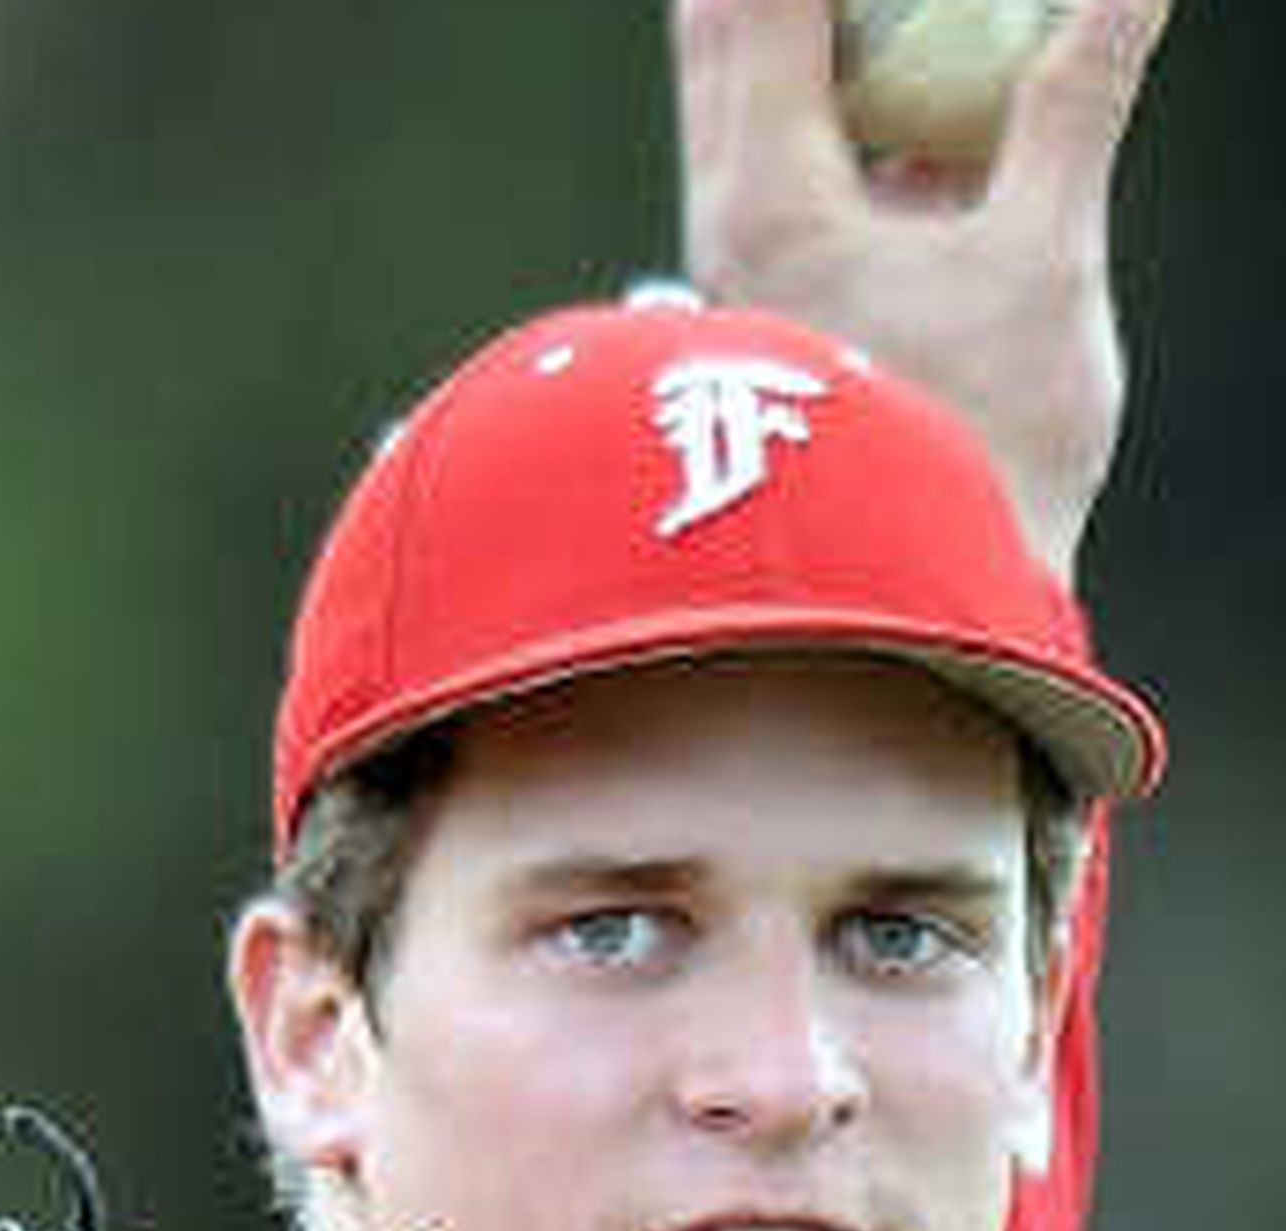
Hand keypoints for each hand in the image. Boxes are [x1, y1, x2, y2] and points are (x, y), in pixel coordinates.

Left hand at [672, 0, 1173, 581]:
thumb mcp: (1046, 254)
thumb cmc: (978, 444)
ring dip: (806, 38)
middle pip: (727, 41)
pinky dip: (836, 105)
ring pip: (750, 106)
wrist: (921, 600)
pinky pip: (792, 168)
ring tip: (876, 28)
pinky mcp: (777, 300)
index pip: (756, 10)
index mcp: (766, 200)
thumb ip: (1077, 101)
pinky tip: (902, 95)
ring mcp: (740, 267)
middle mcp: (723, 225)